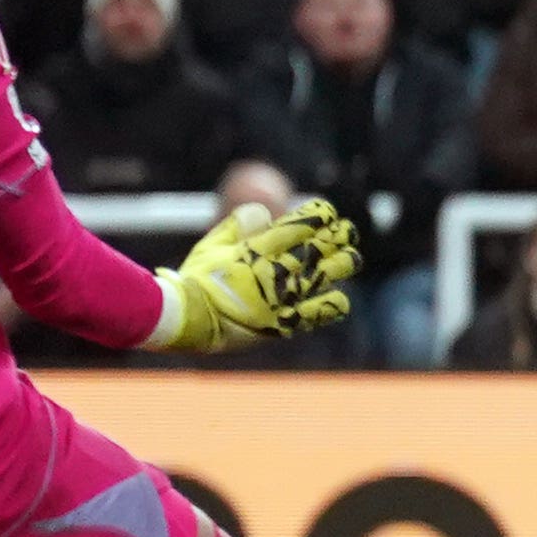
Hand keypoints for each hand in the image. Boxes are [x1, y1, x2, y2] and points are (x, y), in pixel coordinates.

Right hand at [152, 199, 359, 351]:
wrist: (186, 321)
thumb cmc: (197, 280)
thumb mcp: (213, 245)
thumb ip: (239, 226)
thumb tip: (265, 213)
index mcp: (258, 249)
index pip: (302, 224)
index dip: (320, 215)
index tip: (327, 212)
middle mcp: (275, 272)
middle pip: (321, 246)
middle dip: (339, 235)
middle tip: (346, 231)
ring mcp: (283, 298)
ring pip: (328, 274)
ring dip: (343, 263)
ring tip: (351, 258)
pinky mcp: (286, 323)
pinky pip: (322, 311)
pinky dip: (334, 302)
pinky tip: (338, 296)